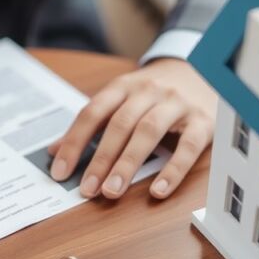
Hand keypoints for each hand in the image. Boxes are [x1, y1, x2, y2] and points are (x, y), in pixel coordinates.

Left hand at [49, 58, 215, 198]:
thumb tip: (54, 151)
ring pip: (148, 132)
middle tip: (88, 189)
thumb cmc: (157, 92)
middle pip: (120, 124)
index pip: (92, 113)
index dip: (74, 142)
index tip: (60, 172)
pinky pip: (187, 147)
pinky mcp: (203, 120)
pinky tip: (158, 191)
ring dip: (127, 164)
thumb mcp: (123, 98)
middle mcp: (148, 91)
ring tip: (112, 191)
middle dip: (101, 158)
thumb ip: (92, 123)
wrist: (205, 67)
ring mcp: (177, 104)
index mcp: (124, 86)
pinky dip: (172, 170)